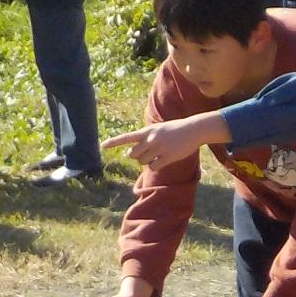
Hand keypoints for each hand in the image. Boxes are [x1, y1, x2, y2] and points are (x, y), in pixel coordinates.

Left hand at [103, 113, 225, 170]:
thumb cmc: (176, 129)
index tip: (102, 146)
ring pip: (143, 162)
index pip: (126, 138)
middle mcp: (151, 139)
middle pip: (133, 154)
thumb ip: (146, 139)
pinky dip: (156, 166)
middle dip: (137, 157)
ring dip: (147, 162)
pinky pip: (153, 167)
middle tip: (146, 154)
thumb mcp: (158, 129)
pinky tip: (163, 161)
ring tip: (158, 156)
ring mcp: (159, 148)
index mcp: (147, 131)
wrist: (193, 129)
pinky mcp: (167, 156)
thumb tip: (136, 156)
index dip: (114, 142)